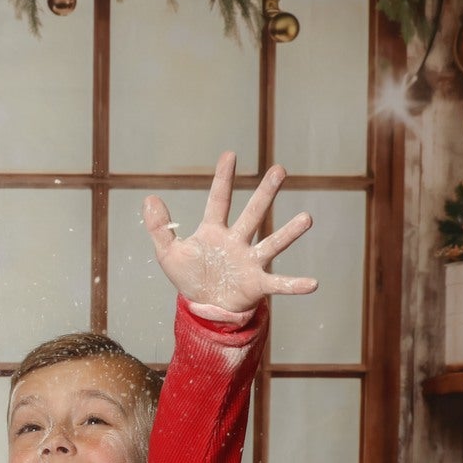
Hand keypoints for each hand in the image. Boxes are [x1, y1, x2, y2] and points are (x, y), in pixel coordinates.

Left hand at [143, 152, 316, 320]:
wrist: (204, 307)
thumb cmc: (190, 277)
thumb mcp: (168, 253)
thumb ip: (160, 227)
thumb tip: (149, 198)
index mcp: (214, 231)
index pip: (218, 200)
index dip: (223, 179)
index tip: (230, 154)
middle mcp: (237, 241)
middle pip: (253, 213)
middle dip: (265, 193)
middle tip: (280, 170)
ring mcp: (250, 261)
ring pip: (272, 243)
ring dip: (289, 233)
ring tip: (307, 219)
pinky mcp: (257, 284)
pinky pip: (279, 284)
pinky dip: (295, 285)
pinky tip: (313, 283)